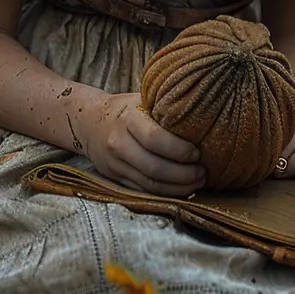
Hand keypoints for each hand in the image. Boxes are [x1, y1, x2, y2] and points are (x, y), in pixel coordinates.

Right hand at [85, 93, 204, 196]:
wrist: (90, 122)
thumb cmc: (126, 108)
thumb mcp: (142, 99)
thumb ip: (165, 107)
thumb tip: (204, 111)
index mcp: (128, 119)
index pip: (155, 139)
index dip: (179, 150)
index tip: (197, 152)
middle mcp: (118, 143)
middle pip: (154, 168)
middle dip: (183, 174)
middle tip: (203, 172)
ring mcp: (115, 164)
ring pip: (150, 185)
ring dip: (177, 188)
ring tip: (197, 182)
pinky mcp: (115, 179)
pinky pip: (143, 191)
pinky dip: (165, 194)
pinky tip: (181, 189)